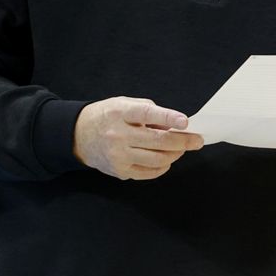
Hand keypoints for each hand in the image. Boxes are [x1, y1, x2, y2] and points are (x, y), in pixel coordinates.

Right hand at [73, 97, 203, 180]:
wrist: (79, 135)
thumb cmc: (107, 116)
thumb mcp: (124, 104)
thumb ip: (149, 110)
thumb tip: (174, 124)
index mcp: (120, 113)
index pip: (147, 114)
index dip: (168, 118)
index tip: (185, 122)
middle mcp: (118, 134)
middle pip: (157, 141)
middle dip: (182, 141)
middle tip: (197, 140)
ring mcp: (118, 155)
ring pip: (156, 159)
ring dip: (175, 154)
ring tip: (182, 149)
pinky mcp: (119, 170)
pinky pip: (148, 172)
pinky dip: (163, 166)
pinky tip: (167, 160)